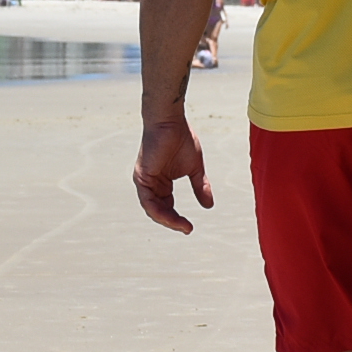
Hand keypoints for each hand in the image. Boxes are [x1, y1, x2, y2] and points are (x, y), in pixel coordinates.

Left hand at [135, 113, 212, 233]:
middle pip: (159, 211)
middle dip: (173, 222)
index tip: (190, 227)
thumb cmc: (181, 139)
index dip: (177, 218)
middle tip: (187, 229)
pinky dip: (159, 211)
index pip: (167, 206)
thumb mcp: (195, 168)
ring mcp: (144, 181)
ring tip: (181, 226)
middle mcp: (151, 184)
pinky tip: (171, 216)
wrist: (170, 122)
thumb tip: (209, 206)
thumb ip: (200, 186)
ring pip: (152, 209)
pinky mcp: (141, 177)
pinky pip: (148, 201)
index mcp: (161, 182)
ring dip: (167, 220)